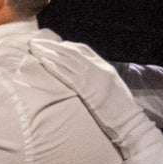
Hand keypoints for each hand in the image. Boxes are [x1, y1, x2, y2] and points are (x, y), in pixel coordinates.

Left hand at [29, 39, 161, 158]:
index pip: (83, 49)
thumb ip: (99, 76)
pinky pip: (67, 74)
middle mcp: (98, 68)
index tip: (53, 44)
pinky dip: (54, 66)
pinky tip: (43, 61)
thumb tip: (85, 72)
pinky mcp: (87, 89)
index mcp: (106, 67)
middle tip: (35, 42)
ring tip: (33, 48)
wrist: (129, 121)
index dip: (65, 45)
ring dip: (48, 52)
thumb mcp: (113, 85)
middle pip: (71, 51)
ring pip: (66, 60)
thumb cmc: (121, 107)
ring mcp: (93, 78)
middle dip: (52, 45)